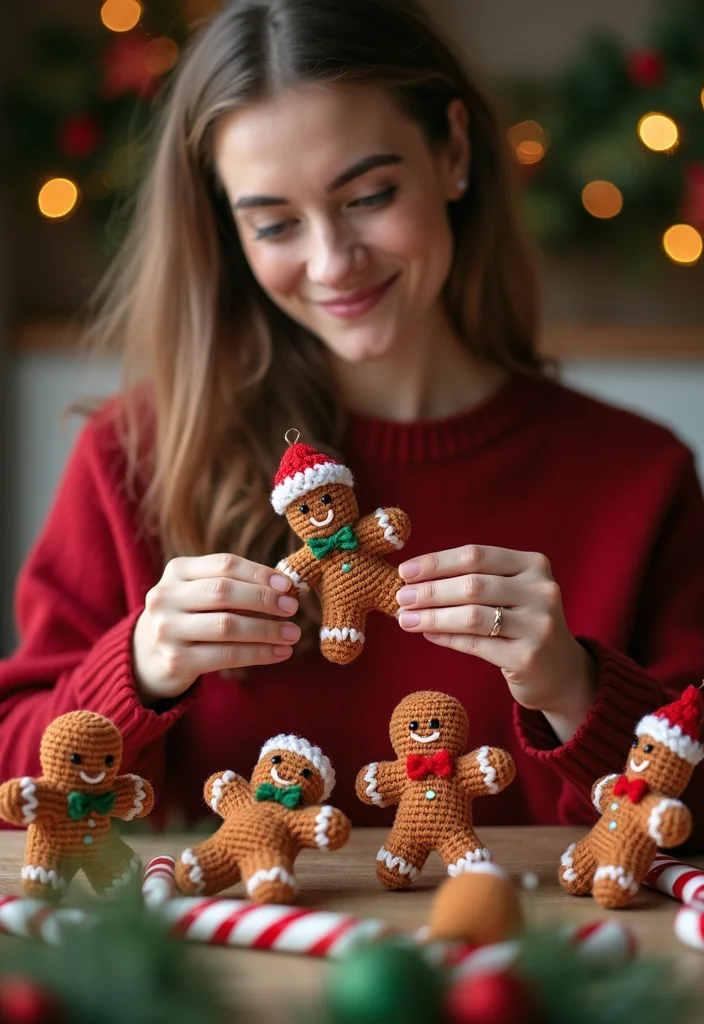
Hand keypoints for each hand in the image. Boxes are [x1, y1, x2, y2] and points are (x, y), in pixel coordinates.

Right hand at [133, 553, 299, 703]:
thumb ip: (237, 585)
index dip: (259, 573)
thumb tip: (286, 588)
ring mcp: (167, 630)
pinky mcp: (176, 661)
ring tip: (293, 634)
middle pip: (223, 592)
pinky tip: (281, 653)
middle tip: (292, 607)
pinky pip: (226, 656)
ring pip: (226, 626)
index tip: (287, 584)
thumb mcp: (202, 591)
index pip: (224, 564)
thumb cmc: (191, 615)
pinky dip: (259, 654)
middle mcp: (166, 597)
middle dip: (263, 599)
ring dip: (266, 630)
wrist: (149, 655)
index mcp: (177, 570)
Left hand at [396, 545, 596, 736]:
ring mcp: (538, 625)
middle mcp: (541, 591)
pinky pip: (475, 644)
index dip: (436, 562)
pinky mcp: (528, 657)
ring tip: (405, 618)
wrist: (560, 671)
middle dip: (430, 591)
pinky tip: (426, 633)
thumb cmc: (521, 623)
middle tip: (401, 597)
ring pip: (471, 616)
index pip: (476, 555)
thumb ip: (473, 580)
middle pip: (472, 585)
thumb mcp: (509, 592)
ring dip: (432, 616)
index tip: (405, 571)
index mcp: (534, 564)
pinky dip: (446, 637)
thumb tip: (414, 580)